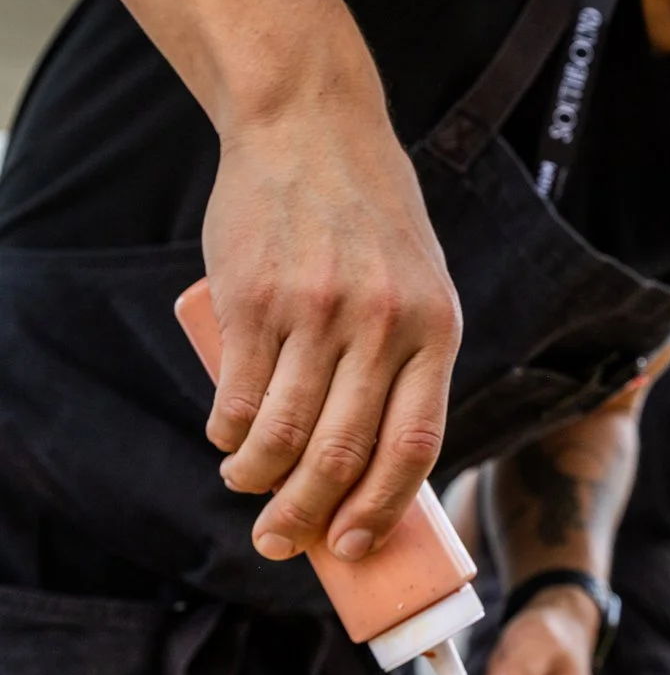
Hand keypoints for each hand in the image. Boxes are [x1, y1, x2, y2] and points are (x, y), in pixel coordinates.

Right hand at [201, 93, 461, 561]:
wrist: (311, 125)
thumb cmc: (369, 220)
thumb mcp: (418, 282)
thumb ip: (406, 362)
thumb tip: (370, 473)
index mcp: (436, 327)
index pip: (416, 445)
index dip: (382, 509)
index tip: (352, 549)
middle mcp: (382, 324)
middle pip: (342, 453)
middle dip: (306, 516)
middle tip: (278, 542)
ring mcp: (315, 311)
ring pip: (281, 434)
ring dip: (256, 481)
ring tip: (245, 485)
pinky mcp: (254, 299)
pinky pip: (236, 396)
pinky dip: (228, 434)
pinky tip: (228, 438)